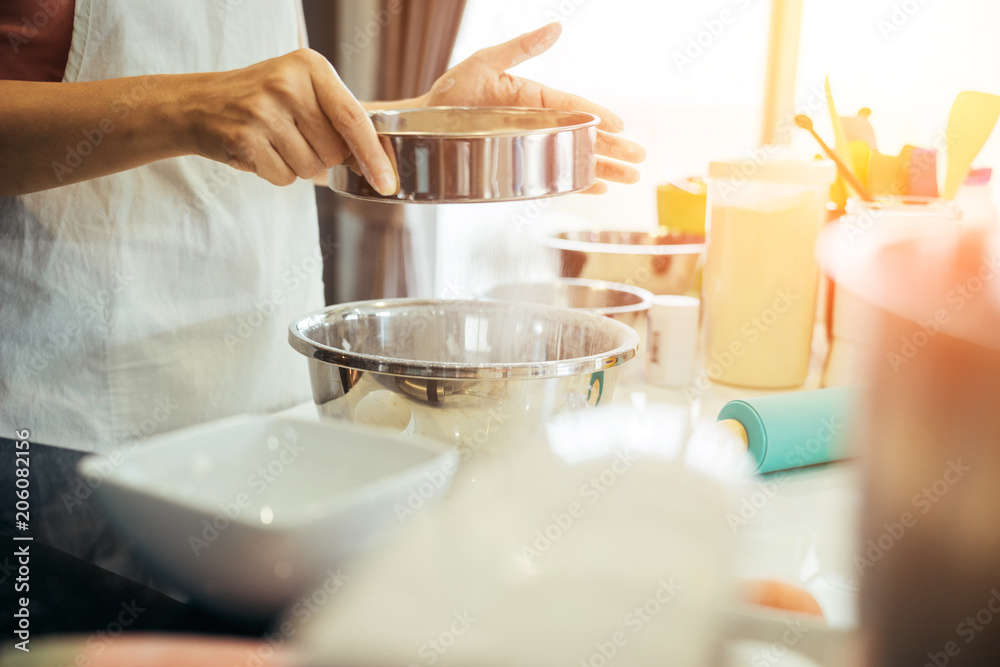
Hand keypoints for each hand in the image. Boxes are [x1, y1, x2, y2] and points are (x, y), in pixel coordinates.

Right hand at [187, 49, 396, 193]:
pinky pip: (284, 178)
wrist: (199, 104)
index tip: (388, 182)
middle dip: (322, 157)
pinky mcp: (244, 137)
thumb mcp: (302, 92)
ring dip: (297, 166)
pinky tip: (260, 151)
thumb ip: (340, 120)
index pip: (353, 118)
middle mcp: (287, 84)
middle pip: (334, 151)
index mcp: (310, 67)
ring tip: (274, 142)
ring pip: (310, 169)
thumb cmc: (262, 102)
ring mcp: (263, 110)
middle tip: (294, 136)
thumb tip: (379, 166)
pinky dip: (275, 173)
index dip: (374, 155)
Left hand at [420, 23, 645, 193]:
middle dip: (612, 149)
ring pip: (574, 159)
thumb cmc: (451, 90)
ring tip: (631, 179)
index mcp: (534, 98)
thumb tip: (557, 28)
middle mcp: (538, 123)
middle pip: (583, 137)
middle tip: (640, 160)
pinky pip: (552, 177)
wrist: (421, 123)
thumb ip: (521, 48)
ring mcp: (530, 146)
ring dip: (603, 169)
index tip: (620, 126)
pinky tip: (598, 188)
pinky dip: (575, 185)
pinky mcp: (519, 166)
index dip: (598, 117)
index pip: (573, 108)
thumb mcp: (485, 63)